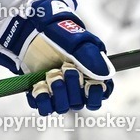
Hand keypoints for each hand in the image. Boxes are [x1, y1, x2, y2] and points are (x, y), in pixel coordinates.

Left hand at [0, 0, 114, 114]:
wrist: (35, 32)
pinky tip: (39, 86)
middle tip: (64, 68)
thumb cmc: (61, 37)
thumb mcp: (79, 43)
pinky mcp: (42, 94)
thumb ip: (92, 58)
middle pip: (79, 103)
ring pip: (62, 107)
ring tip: (50, 75)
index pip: (100, 96)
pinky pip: (44, 108)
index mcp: (91, 77)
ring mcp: (58, 93)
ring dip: (57, 93)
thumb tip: (104, 76)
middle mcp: (76, 89)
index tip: (89, 84)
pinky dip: (42, 100)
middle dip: (72, 87)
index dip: (95, 95)